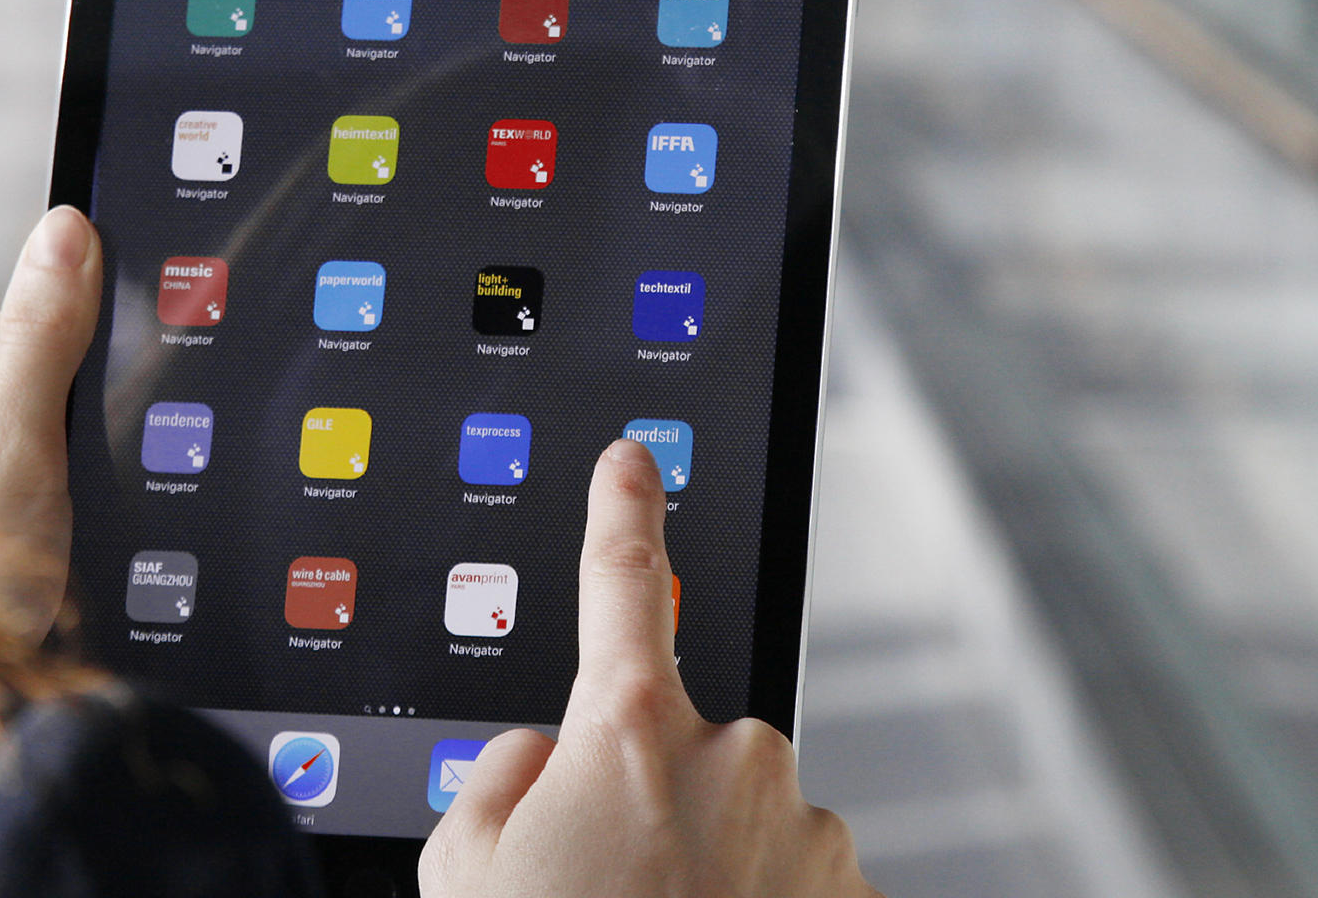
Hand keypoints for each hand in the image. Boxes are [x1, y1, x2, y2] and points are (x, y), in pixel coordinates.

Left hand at [0, 205, 101, 641]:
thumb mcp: (15, 447)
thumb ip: (47, 334)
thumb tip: (67, 227)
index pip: (47, 323)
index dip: (97, 365)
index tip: (110, 416)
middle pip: (57, 385)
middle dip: (89, 431)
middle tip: (80, 491)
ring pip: (59, 449)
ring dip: (82, 486)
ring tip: (62, 538)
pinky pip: (46, 497)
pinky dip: (69, 522)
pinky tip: (63, 560)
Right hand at [421, 441, 877, 897]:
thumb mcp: (462, 869)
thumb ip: (503, 780)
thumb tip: (547, 759)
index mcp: (630, 730)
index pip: (622, 583)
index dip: (621, 511)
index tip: (634, 461)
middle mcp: (736, 757)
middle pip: (681, 745)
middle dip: (648, 801)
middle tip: (601, 888)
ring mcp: (806, 829)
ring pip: (743, 822)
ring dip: (706, 870)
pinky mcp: (855, 893)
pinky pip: (791, 880)